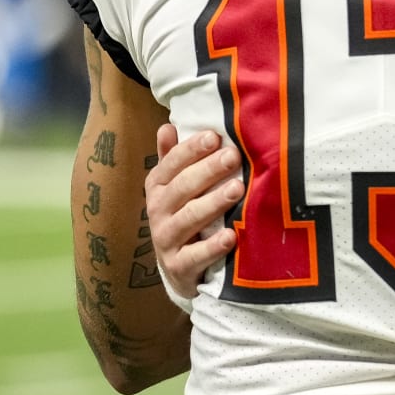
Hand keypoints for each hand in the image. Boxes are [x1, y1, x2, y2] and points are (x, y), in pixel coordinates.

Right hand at [143, 124, 242, 303]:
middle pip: (182, 187)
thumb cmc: (181, 215)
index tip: (215, 137)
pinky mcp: (179, 267)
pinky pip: (195, 256)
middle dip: (208, 170)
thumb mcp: (173, 187)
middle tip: (233, 156)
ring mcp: (166, 240)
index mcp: (157, 187)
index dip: (191, 150)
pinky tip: (231, 236)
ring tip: (237, 189)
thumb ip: (172, 159)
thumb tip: (168, 126)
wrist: (177, 268)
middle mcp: (158, 211)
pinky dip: (212, 247)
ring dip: (213, 203)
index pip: (172, 164)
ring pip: (189, 218)